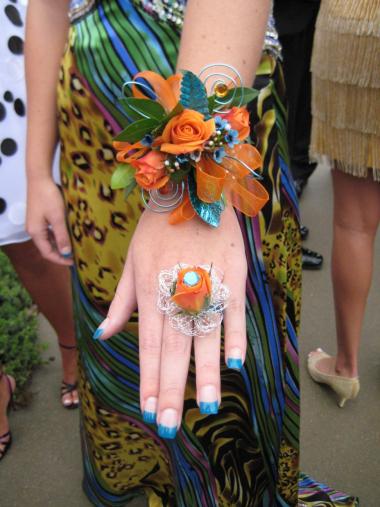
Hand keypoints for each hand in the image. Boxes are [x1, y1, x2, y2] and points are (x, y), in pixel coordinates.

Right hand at [26, 176, 72, 265]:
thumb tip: (66, 253)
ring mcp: (36, 224)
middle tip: (75, 257)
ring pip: (49, 240)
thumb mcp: (58, 217)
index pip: (47, 253)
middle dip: (61, 254)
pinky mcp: (40, 218)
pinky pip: (49, 232)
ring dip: (60, 245)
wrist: (40, 178)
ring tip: (74, 248)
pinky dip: (59, 236)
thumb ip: (62, 236)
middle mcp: (34, 231)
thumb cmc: (48, 197)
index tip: (73, 262)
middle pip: (47, 248)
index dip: (60, 260)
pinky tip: (68, 236)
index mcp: (36, 233)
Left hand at [96, 205, 246, 437]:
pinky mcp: (233, 273)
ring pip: (205, 334)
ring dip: (204, 372)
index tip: (149, 409)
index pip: (147, 344)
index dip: (148, 378)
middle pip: (174, 347)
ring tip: (206, 405)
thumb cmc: (156, 228)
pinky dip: (235, 336)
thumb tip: (103, 334)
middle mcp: (176, 290)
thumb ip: (121, 301)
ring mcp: (207, 281)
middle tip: (172, 425)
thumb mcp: (131, 261)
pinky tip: (234, 364)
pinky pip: (234, 309)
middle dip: (171, 388)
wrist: (190, 188)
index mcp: (149, 288)